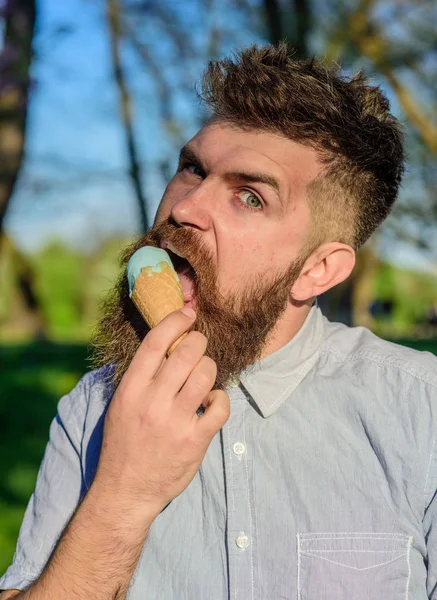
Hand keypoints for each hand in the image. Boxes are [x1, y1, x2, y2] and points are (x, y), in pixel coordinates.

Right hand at [92, 308, 229, 523]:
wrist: (126, 490)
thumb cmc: (123, 443)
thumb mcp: (121, 405)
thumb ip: (141, 377)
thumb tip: (164, 345)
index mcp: (131, 390)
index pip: (155, 342)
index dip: (174, 321)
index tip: (188, 313)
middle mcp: (152, 402)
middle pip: (187, 352)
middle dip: (199, 342)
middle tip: (199, 346)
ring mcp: (175, 421)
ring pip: (206, 373)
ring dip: (209, 368)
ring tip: (204, 376)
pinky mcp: (195, 440)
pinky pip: (220, 406)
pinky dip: (220, 399)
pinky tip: (211, 402)